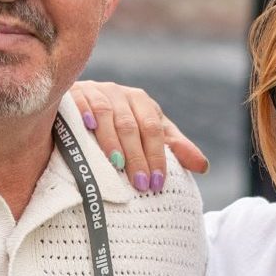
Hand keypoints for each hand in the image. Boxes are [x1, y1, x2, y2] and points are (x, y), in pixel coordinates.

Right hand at [70, 80, 209, 191]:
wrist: (79, 108)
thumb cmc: (119, 127)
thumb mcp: (148, 134)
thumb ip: (173, 147)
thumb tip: (203, 167)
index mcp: (140, 101)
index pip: (153, 128)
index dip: (157, 155)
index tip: (158, 183)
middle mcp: (119, 93)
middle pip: (131, 125)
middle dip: (137, 156)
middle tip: (141, 184)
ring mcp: (95, 91)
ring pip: (106, 113)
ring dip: (112, 140)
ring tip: (117, 165)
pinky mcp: (72, 93)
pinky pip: (80, 100)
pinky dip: (84, 112)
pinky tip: (88, 127)